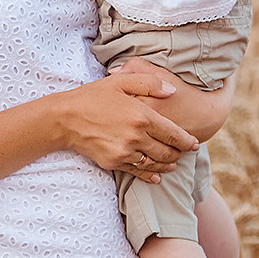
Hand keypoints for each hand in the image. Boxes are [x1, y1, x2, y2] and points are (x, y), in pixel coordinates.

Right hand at [58, 72, 198, 181]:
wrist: (64, 119)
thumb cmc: (92, 96)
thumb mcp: (121, 81)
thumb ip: (150, 83)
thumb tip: (172, 91)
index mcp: (142, 116)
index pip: (174, 134)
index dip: (187, 141)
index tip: (194, 144)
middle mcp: (137, 136)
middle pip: (167, 151)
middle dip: (178, 154)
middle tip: (182, 153)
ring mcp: (125, 152)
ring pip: (155, 163)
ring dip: (167, 165)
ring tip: (172, 164)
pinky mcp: (114, 162)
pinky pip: (138, 171)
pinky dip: (150, 175)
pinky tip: (156, 176)